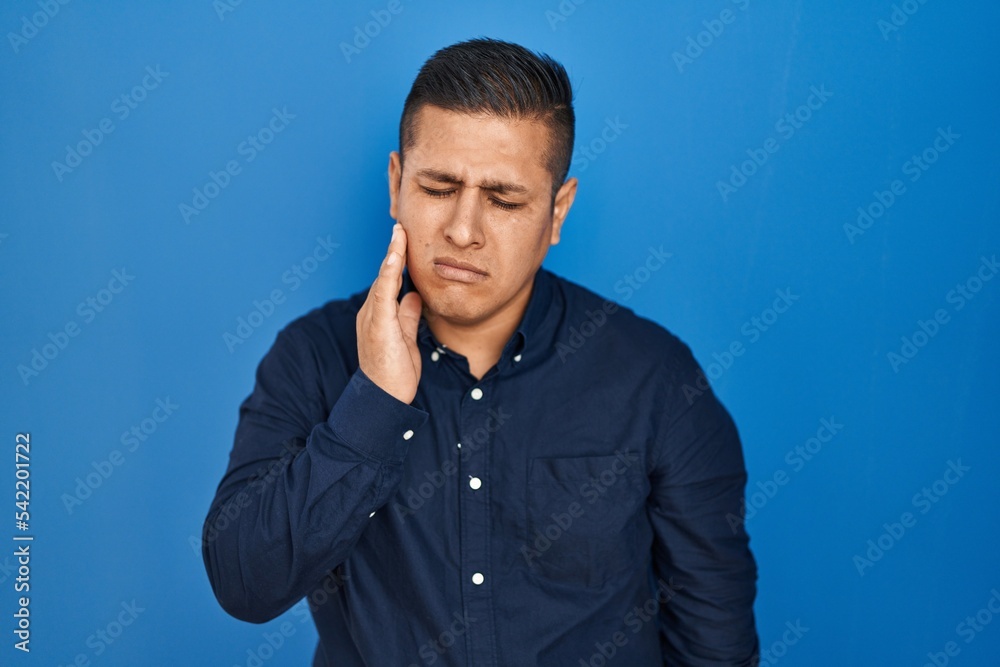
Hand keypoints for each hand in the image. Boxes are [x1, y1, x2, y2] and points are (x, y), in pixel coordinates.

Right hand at [356, 223, 422, 403]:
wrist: (384, 399)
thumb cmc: (394, 373)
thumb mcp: (407, 338)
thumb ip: (409, 315)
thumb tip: (414, 295)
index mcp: (379, 314)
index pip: (389, 281)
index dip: (396, 260)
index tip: (404, 239)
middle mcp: (371, 312)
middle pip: (384, 275)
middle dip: (394, 250)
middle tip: (402, 225)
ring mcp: (372, 316)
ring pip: (383, 278)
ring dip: (391, 253)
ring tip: (399, 231)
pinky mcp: (377, 323)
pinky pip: (383, 291)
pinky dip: (389, 271)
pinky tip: (395, 255)